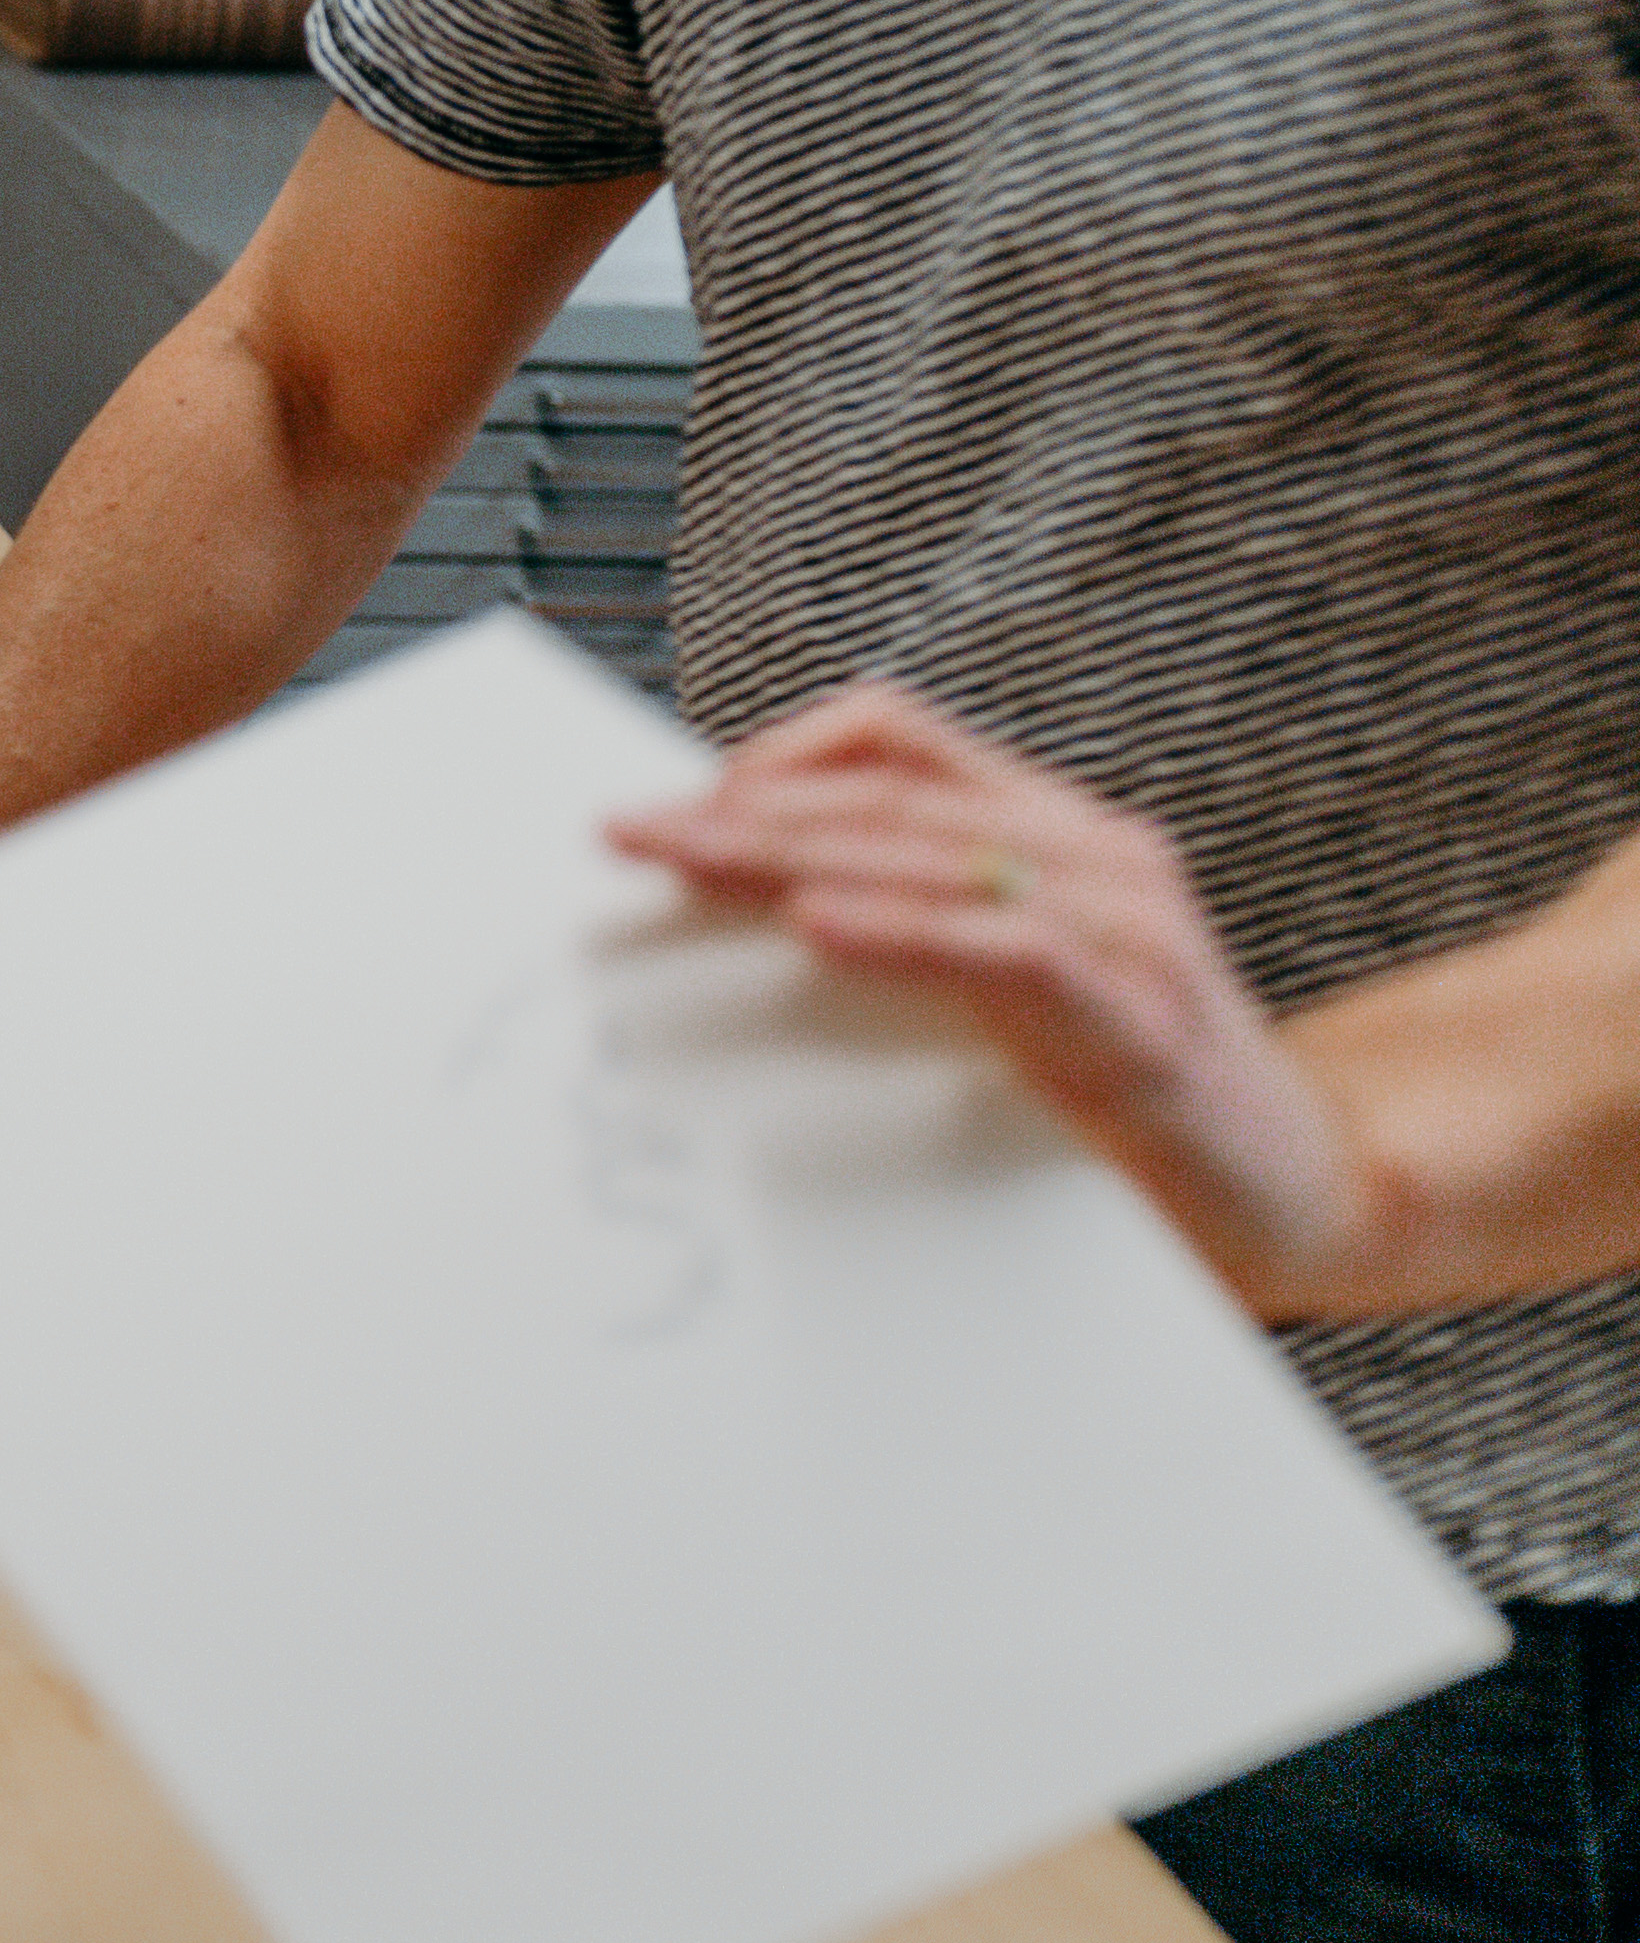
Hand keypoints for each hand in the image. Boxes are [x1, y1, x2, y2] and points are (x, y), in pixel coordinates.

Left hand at [601, 681, 1371, 1306]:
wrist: (1318, 1197)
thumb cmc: (1147, 1105)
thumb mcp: (1020, 1004)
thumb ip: (923, 946)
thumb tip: (762, 923)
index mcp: (1061, 843)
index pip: (902, 745)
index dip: (775, 756)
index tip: (665, 798)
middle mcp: (1099, 862)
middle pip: (888, 796)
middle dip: (742, 810)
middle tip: (625, 829)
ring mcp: (1129, 931)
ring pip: (931, 855)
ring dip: (787, 854)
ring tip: (682, 856)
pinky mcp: (1144, 1019)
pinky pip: (1009, 951)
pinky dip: (905, 930)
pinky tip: (818, 922)